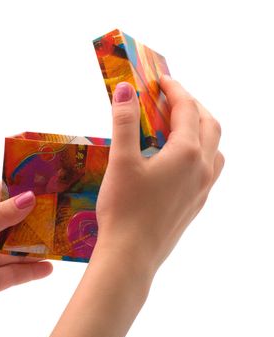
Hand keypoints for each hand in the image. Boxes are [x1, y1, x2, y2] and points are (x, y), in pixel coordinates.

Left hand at [0, 184, 51, 336]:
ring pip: (16, 249)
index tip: (40, 183)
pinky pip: (15, 274)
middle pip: (11, 222)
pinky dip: (31, 271)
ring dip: (36, 246)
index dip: (15, 187)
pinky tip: (49, 268)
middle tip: (58, 212)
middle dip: (33, 218)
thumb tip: (30, 197)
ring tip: (60, 240)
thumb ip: (1, 216)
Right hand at [96, 76, 223, 272]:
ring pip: (215, 149)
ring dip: (202, 130)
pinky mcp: (196, 205)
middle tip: (171, 99)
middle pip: (210, 125)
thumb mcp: (121, 161)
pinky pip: (209, 170)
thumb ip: (124, 122)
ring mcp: (202, 189)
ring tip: (178, 128)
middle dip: (193, 106)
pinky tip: (178, 162)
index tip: (161, 80)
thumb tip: (125, 89)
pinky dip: (200, 153)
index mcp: (187, 154)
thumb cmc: (124, 208)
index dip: (175, 90)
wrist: (131, 255)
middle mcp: (202, 169)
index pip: (187, 110)